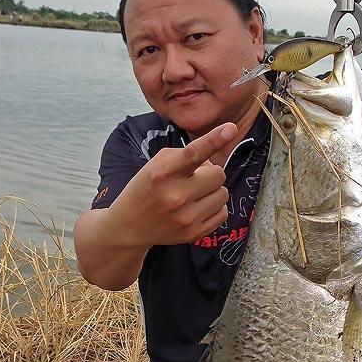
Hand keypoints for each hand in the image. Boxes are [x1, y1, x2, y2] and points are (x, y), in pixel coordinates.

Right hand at [108, 122, 236, 248]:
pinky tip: (197, 208)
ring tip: (194, 194)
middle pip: (218, 174)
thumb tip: (214, 166)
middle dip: (210, 173)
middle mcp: (175, 196)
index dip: (214, 140)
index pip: (193, 154)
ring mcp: (185, 218)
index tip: (231, 128)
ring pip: (223, 194)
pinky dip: (214, 208)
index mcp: (162, 173)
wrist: (130, 226)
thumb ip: (186, 156)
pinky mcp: (194, 233)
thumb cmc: (147, 188)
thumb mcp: (156, 164)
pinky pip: (223, 213)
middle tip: (194, 178)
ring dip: (213, 191)